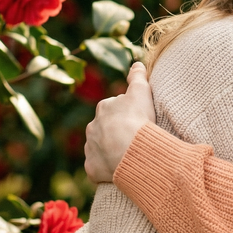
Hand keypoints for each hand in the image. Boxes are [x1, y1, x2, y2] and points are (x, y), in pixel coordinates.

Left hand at [84, 62, 156, 181]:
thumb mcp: (141, 91)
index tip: (137, 120)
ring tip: (127, 155)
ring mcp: (91, 148)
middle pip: (104, 128)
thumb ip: (138, 76)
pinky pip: (97, 167)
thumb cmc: (138, 119)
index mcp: (104, 108)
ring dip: (109, 150)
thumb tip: (137, 63)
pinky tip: (119, 169)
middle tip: (133, 138)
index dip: (126, 114)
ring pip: (99, 147)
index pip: (113, 108)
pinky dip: (105, 169)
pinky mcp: (92, 167)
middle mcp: (93, 126)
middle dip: (114, 132)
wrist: (131, 149)